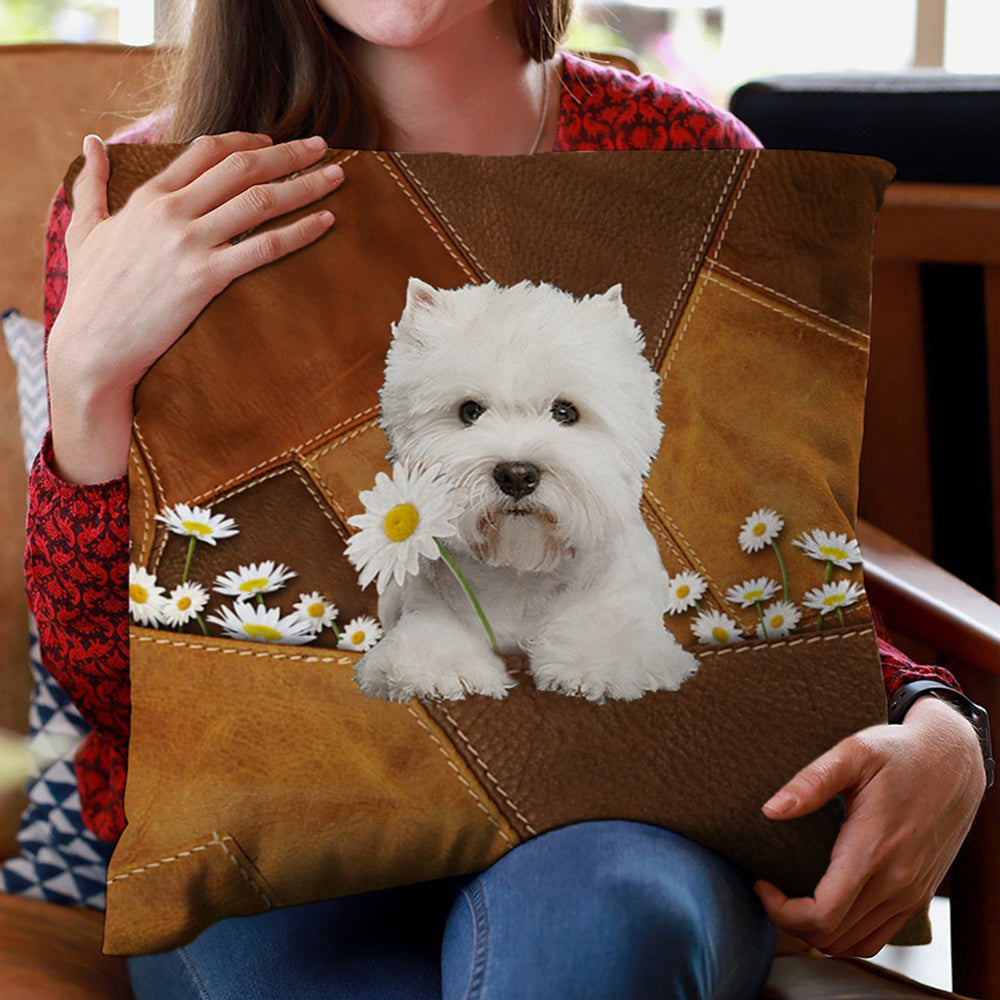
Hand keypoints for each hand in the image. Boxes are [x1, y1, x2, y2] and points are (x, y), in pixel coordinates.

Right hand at [50, 129, 344, 394]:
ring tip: (337, 177)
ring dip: (304, 184)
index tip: (274, 142)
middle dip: (288, 153)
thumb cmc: (91, 292)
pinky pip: (265, 246)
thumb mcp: (83, 230)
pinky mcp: (206, 277)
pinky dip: (300, 231)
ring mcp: (190, 243)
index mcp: (149, 196)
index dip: (247, 141)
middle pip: (242, 167)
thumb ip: (91, 184)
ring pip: (260, 200)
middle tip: (322, 146)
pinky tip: (326, 222)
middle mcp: (172, 212)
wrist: (92, 344)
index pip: (207, 150)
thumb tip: (91, 142)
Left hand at [753, 695, 986, 957]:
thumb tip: (771, 810)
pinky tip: (825, 906)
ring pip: (854, 943)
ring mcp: (910, 893)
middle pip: (832, 936)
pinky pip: (877, 936)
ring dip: (816, 932)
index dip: (781, 911)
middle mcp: (896, 881)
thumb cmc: (899, 753)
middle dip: (789, 921)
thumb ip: (811, 782)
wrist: (953, 762)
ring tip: (790, 898)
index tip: (761, 883)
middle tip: (768, 889)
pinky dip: (845, 934)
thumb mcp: (853, 752)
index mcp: (873, 849)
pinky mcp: (918, 895)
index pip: (822, 914)